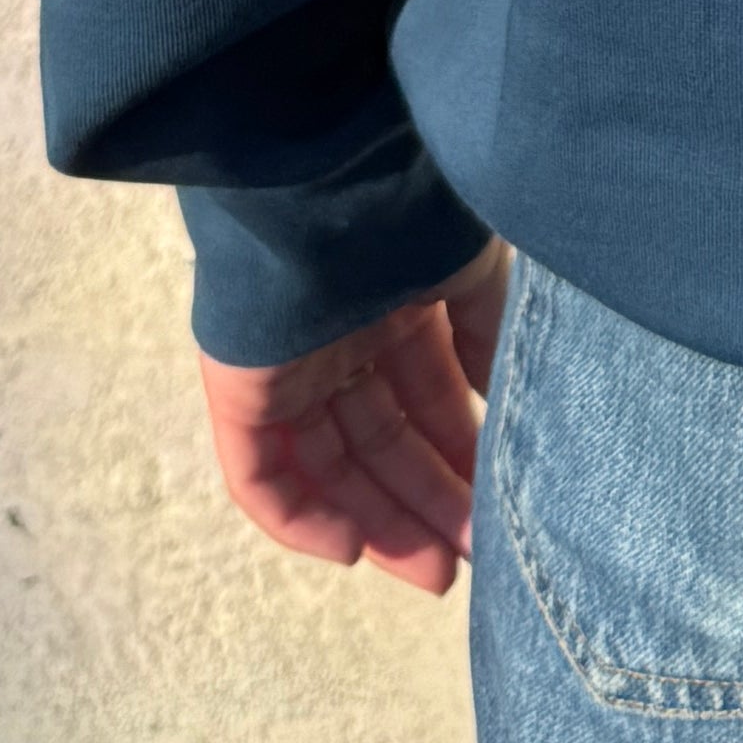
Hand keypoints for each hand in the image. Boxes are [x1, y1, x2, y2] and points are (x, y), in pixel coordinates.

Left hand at [198, 237, 510, 598]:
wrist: (326, 169)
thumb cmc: (406, 210)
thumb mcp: (471, 270)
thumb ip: (486, 334)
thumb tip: (504, 399)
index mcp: (392, 304)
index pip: (423, 399)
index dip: (458, 455)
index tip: (498, 508)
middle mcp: (340, 339)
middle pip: (380, 440)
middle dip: (426, 501)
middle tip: (471, 560)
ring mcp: (287, 366)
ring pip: (330, 465)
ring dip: (380, 520)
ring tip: (434, 572)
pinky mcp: (239, 387)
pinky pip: (260, 472)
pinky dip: (301, 518)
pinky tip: (354, 548)